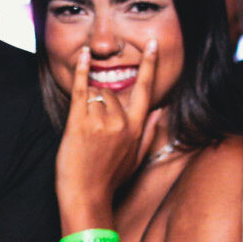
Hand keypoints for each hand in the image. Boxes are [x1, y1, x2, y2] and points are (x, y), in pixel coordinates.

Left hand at [56, 40, 161, 221]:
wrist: (86, 196)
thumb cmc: (110, 179)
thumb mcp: (136, 158)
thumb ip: (150, 132)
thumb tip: (162, 112)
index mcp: (136, 129)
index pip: (146, 90)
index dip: (150, 65)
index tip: (153, 45)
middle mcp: (121, 122)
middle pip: (111, 92)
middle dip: (101, 99)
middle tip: (91, 124)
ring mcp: (100, 122)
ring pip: (95, 93)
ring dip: (87, 101)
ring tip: (82, 127)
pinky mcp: (79, 123)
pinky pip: (81, 90)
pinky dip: (81, 71)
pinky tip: (81, 56)